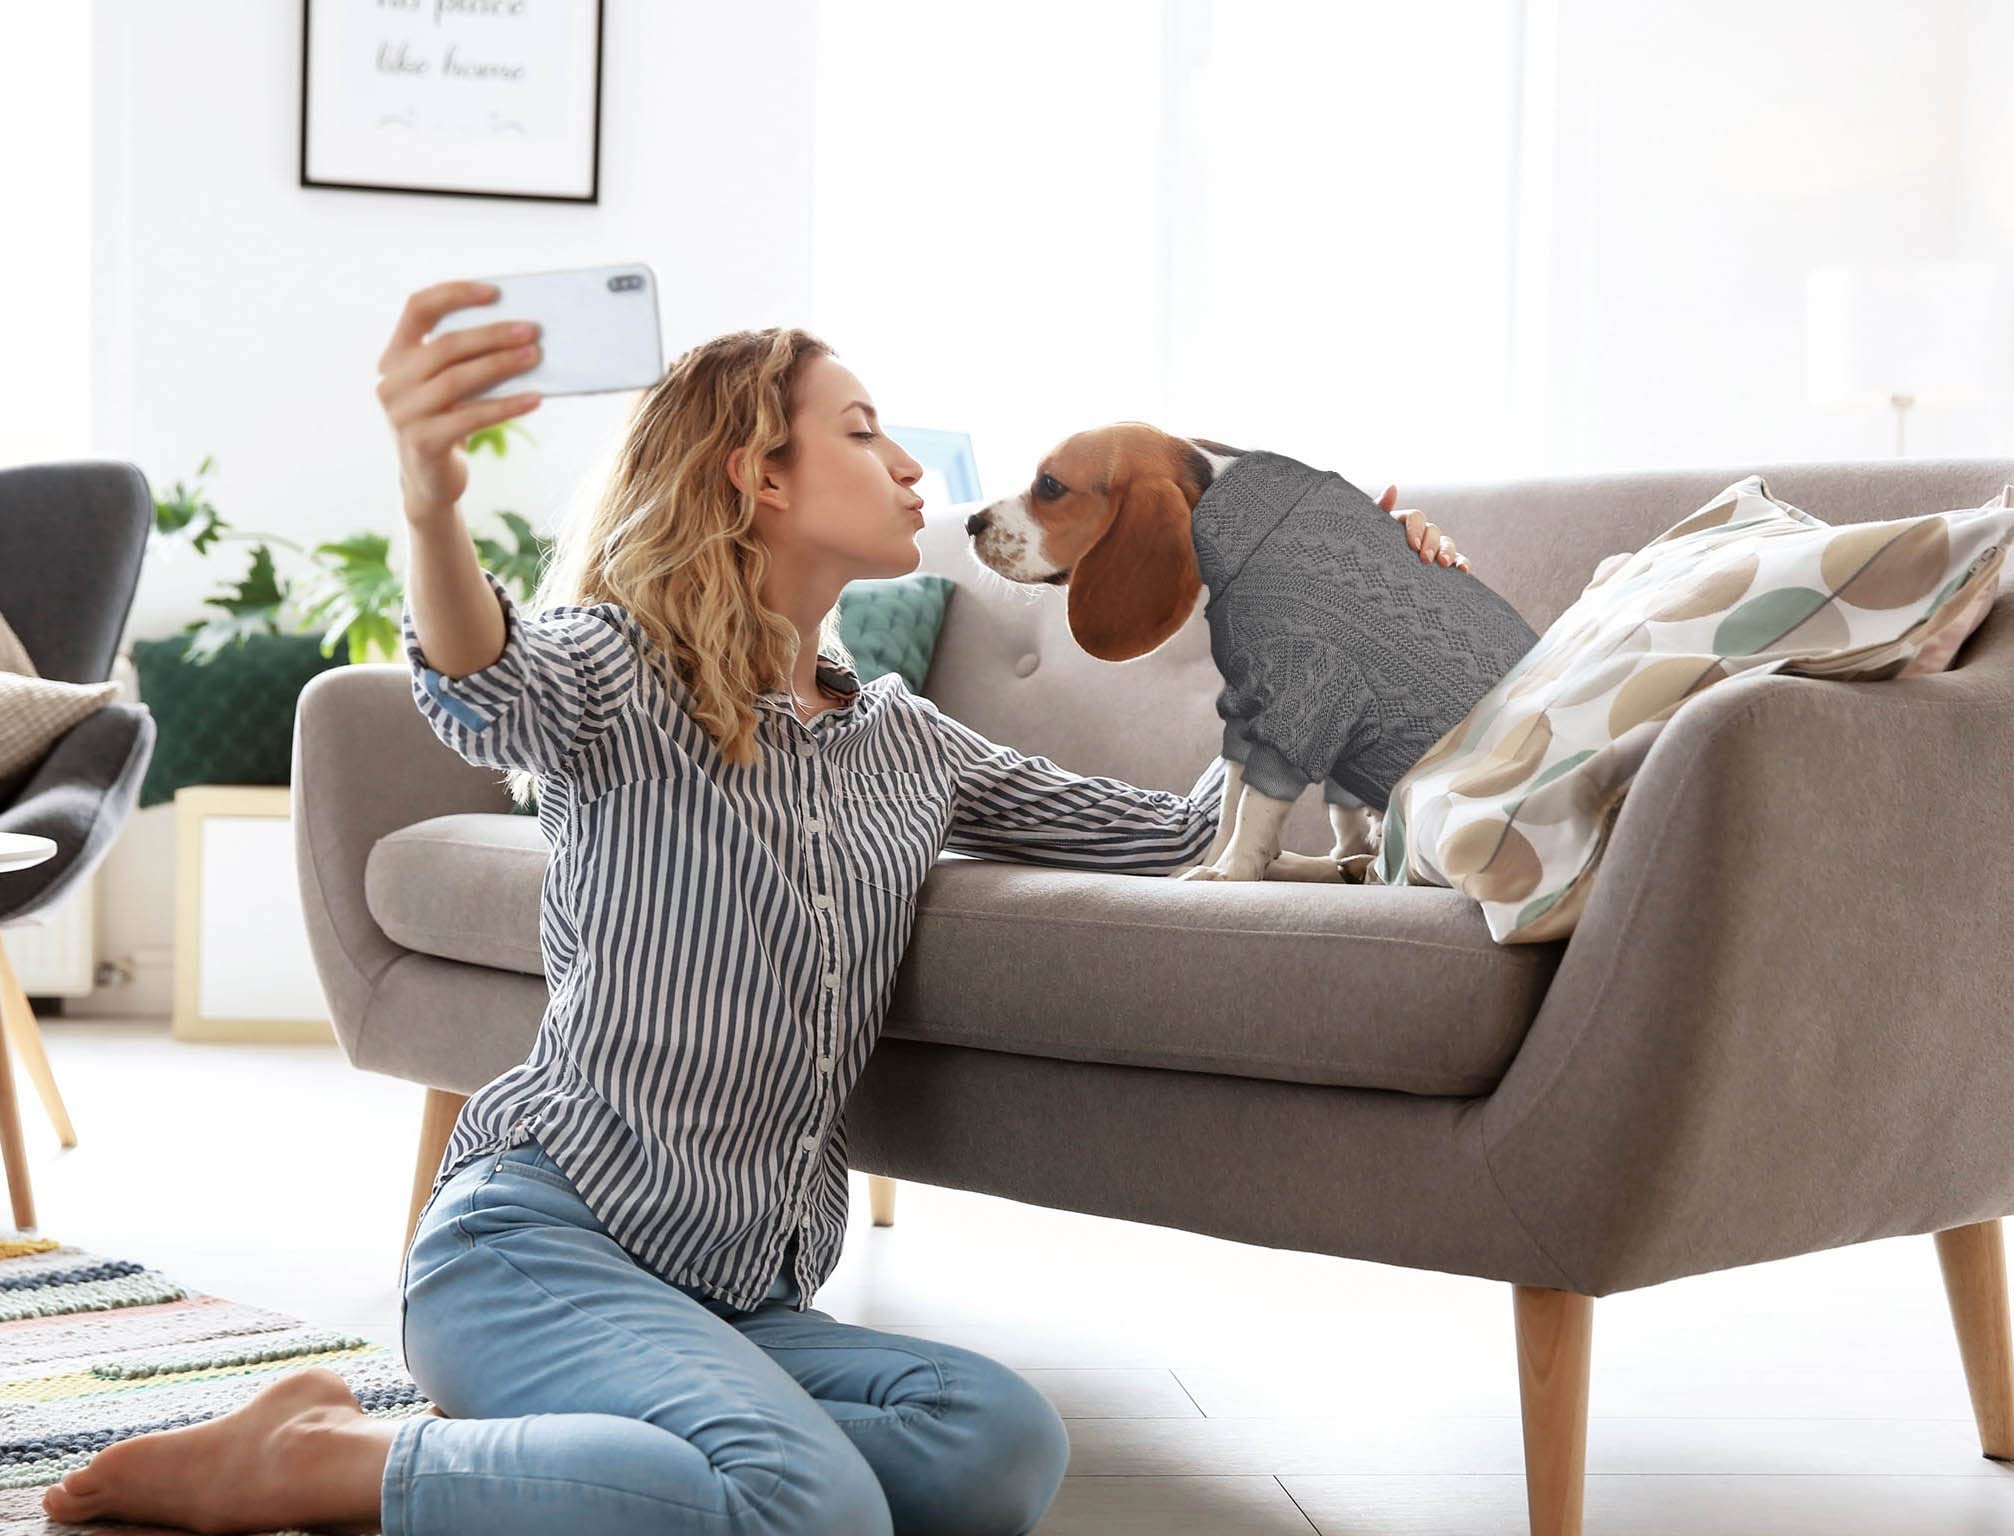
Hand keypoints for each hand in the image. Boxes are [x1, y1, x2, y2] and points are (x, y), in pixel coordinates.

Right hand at [377, 279, 544, 521]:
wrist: (430, 482)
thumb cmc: (448, 422)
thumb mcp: (449, 387)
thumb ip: (464, 360)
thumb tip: (519, 333)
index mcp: (394, 356)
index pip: (418, 308)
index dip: (455, 294)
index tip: (495, 292)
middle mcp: (390, 381)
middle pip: (445, 346)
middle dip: (492, 335)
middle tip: (531, 330)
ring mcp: (402, 413)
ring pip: (457, 379)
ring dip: (501, 365)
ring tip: (535, 357)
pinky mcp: (421, 442)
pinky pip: (471, 417)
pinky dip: (506, 406)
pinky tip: (535, 399)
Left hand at [1378, 483, 1469, 571]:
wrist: (1371, 573)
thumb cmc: (1368, 547)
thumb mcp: (1370, 528)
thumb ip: (1381, 507)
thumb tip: (1393, 487)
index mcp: (1404, 522)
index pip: (1416, 517)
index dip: (1416, 529)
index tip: (1413, 545)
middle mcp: (1421, 533)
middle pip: (1433, 530)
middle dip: (1431, 544)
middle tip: (1425, 559)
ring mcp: (1433, 548)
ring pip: (1447, 544)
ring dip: (1448, 552)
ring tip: (1443, 563)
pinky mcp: (1442, 564)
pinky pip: (1457, 561)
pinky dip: (1462, 563)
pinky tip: (1463, 570)